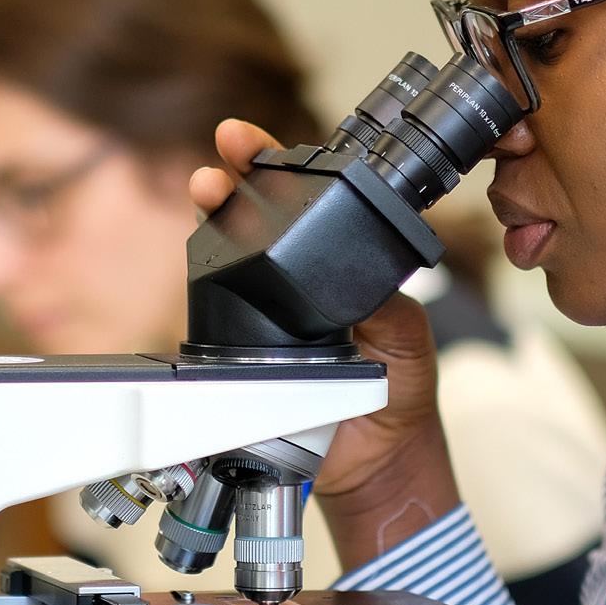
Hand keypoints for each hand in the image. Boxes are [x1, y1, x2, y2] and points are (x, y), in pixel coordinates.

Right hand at [191, 122, 460, 565]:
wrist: (373, 461)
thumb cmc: (395, 396)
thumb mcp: (404, 336)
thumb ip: (381, 299)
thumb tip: (357, 271)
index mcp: (340, 266)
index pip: (310, 204)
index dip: (285, 168)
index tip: (262, 143)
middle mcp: (297, 281)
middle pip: (259, 214)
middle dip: (240, 173)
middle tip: (230, 147)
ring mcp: (263, 312)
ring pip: (230, 251)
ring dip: (215, 212)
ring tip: (208, 184)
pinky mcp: (239, 348)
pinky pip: (214, 306)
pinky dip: (201, 274)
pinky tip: (200, 244)